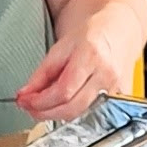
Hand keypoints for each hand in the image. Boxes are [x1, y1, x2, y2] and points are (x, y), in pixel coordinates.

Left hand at [18, 0, 140, 119]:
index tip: (25, 101)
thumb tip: (25, 95)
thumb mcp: (61, 47)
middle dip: (46, 112)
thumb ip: (42, 73)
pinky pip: (93, 115)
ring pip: (82, 115)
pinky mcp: (122, 100)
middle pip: (72, 108)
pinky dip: (74, 114)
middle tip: (30, 108)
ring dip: (58, 115)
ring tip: (45, 106)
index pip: (63, 91)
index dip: (40, 101)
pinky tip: (64, 106)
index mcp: (92, 56)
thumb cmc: (92, 35)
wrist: (119, 30)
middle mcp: (107, 76)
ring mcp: (117, 90)